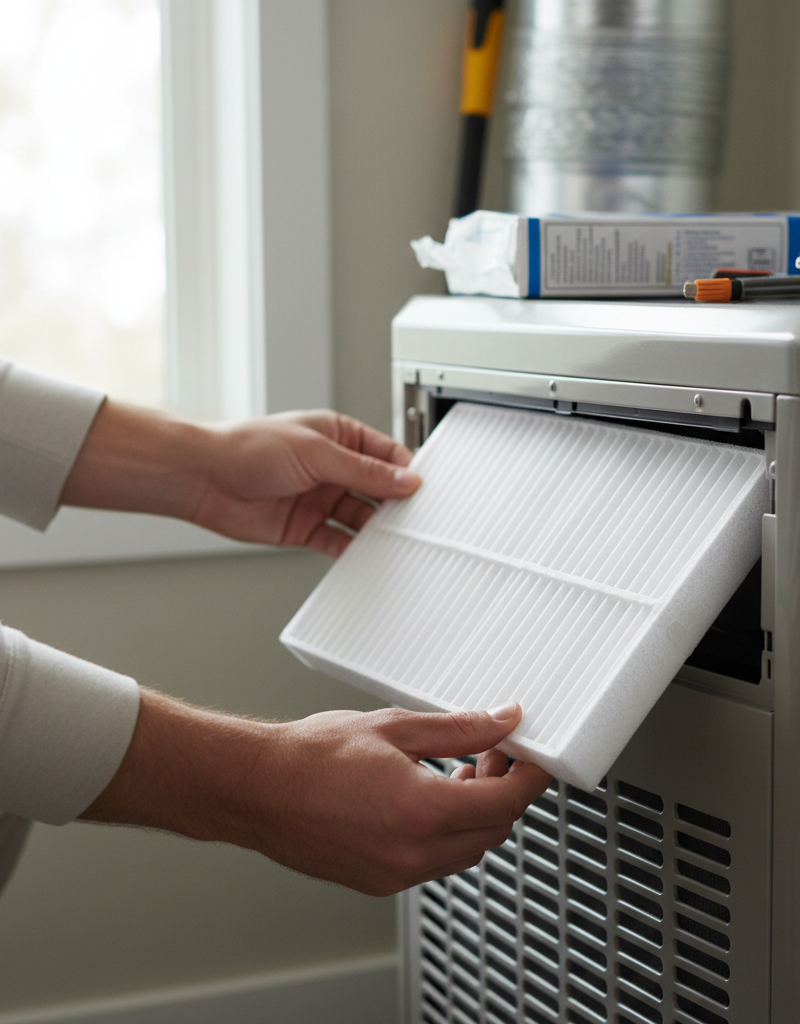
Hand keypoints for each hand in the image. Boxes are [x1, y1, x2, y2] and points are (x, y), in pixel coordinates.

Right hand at [81, 693, 551, 895]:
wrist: (256, 788)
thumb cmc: (310, 757)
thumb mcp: (395, 728)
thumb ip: (459, 728)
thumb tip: (501, 722)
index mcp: (423, 812)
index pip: (506, 803)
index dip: (528, 778)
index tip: (532, 758)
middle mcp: (414, 854)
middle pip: (492, 831)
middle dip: (503, 793)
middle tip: (494, 755)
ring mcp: (395, 875)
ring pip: (465, 851)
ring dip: (476, 815)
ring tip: (462, 772)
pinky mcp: (378, 882)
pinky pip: (433, 862)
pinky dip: (446, 833)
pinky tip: (429, 798)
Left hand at [193, 410, 419, 553]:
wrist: (204, 477)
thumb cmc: (248, 446)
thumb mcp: (317, 453)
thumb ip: (364, 472)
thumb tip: (404, 480)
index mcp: (339, 436)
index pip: (386, 456)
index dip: (406, 473)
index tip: (426, 491)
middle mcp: (332, 468)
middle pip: (377, 490)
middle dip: (396, 505)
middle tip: (417, 521)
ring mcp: (319, 498)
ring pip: (360, 518)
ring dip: (377, 530)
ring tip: (395, 541)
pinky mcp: (305, 527)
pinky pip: (338, 541)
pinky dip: (353, 550)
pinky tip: (366, 556)